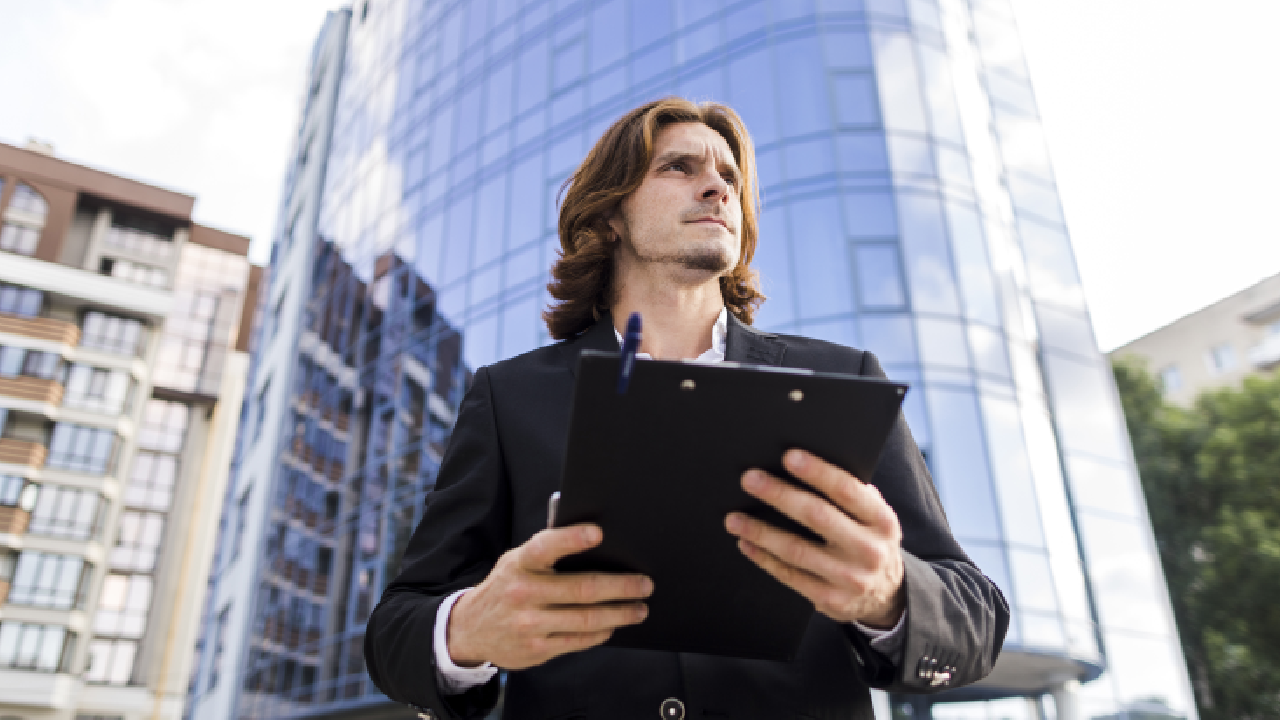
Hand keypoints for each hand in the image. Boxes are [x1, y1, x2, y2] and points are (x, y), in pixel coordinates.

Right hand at [447, 524, 652, 669]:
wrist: (470, 629)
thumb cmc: (506, 587)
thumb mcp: (516, 561)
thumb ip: (547, 550)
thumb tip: (593, 537)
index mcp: (520, 563)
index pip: (546, 546)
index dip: (572, 538)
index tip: (598, 533)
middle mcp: (523, 593)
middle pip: (582, 589)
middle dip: (621, 587)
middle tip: (644, 584)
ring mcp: (529, 623)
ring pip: (587, 619)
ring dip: (620, 613)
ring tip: (639, 608)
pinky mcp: (536, 648)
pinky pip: (579, 641)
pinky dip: (602, 633)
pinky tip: (614, 625)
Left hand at [725, 449, 904, 627]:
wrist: (886, 595)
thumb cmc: (869, 541)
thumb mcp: (875, 517)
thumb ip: (852, 494)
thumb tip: (805, 464)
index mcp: (882, 521)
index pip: (847, 490)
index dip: (817, 472)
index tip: (788, 456)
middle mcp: (869, 550)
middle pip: (817, 516)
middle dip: (779, 495)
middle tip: (750, 479)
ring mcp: (849, 578)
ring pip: (796, 550)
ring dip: (760, 531)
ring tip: (734, 518)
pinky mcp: (830, 599)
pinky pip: (789, 575)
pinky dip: (764, 557)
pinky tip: (746, 543)